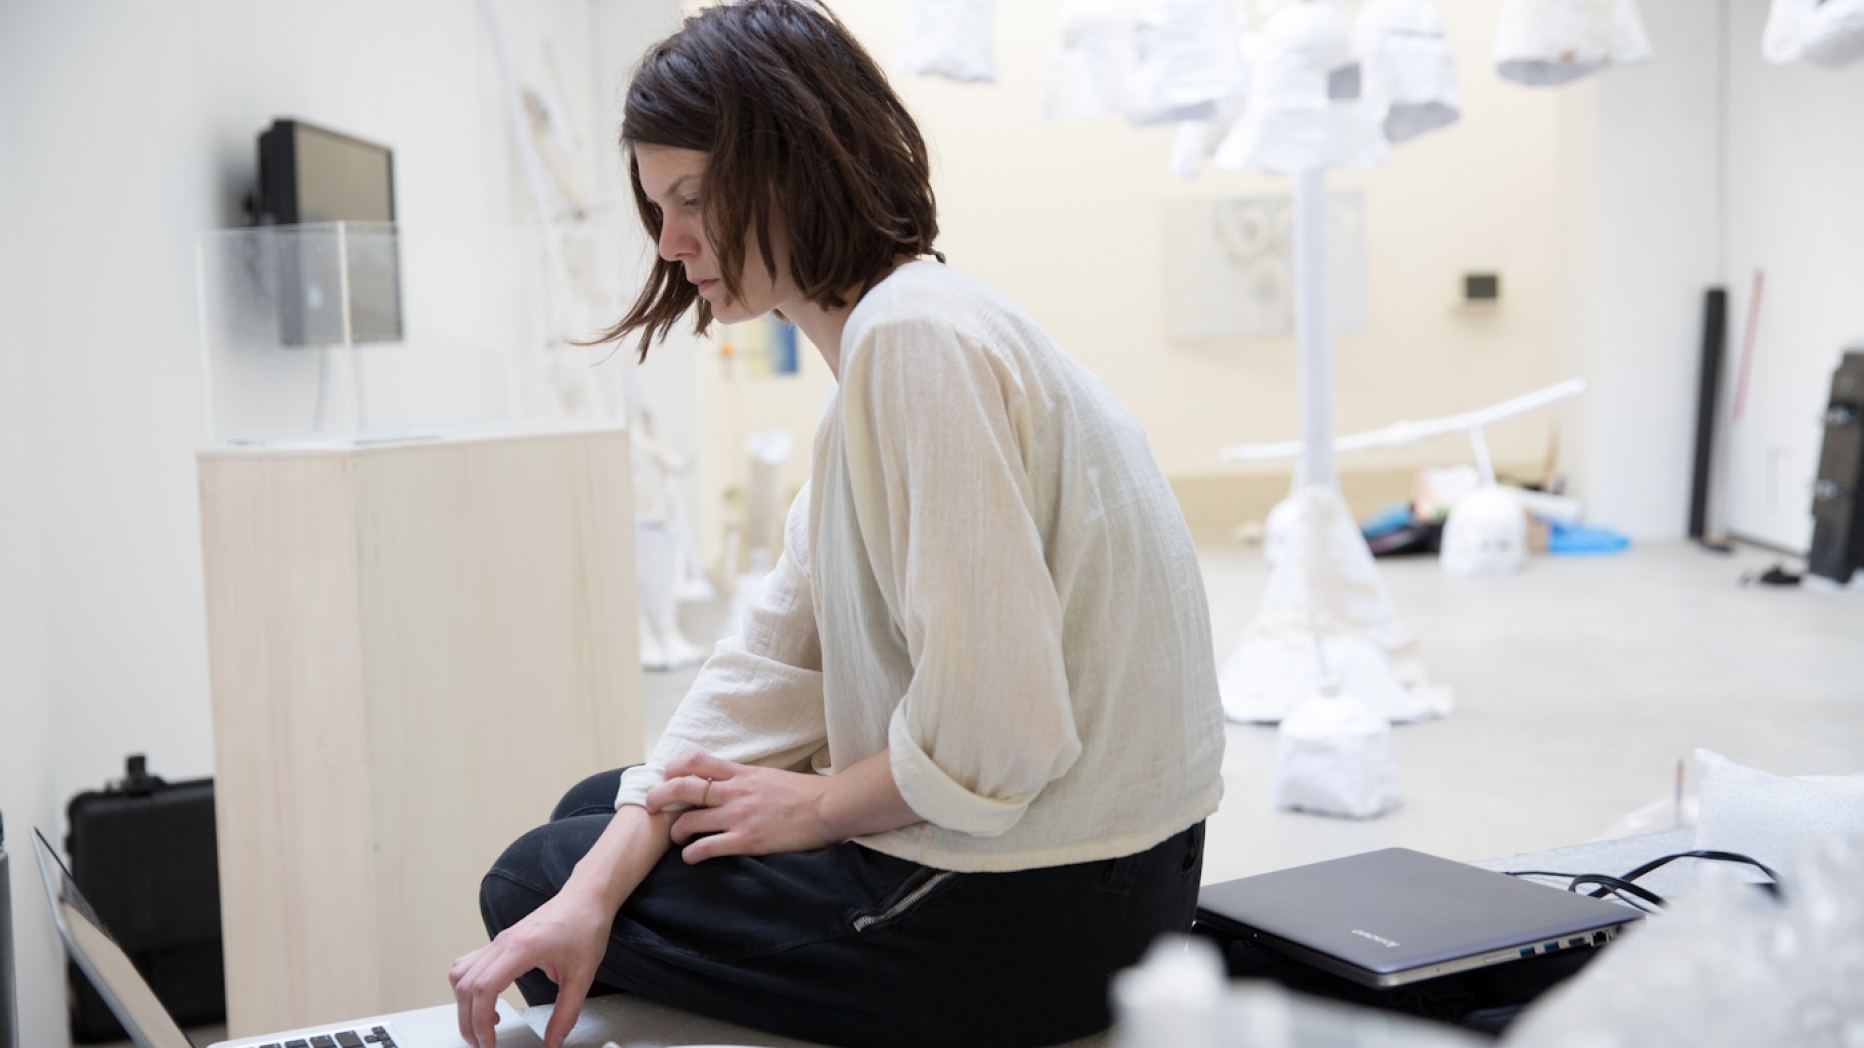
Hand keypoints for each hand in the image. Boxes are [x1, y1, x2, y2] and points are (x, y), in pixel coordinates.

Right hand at [448, 883, 611, 1047]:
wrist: (586, 897)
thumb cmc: (585, 926)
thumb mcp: (582, 976)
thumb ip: (566, 1013)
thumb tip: (553, 1042)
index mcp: (522, 947)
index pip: (485, 989)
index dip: (481, 1021)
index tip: (488, 1043)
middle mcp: (503, 942)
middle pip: (466, 986)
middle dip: (469, 1021)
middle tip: (482, 1043)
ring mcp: (499, 940)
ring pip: (461, 975)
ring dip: (464, 1004)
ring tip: (481, 1026)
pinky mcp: (500, 942)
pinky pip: (468, 964)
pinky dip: (467, 986)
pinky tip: (484, 1000)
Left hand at [645, 753, 840, 862]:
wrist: (829, 807)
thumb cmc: (807, 793)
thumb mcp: (772, 777)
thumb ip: (749, 780)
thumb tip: (735, 783)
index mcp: (743, 773)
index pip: (698, 761)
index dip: (674, 766)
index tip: (666, 775)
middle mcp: (735, 791)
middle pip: (684, 787)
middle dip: (660, 795)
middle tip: (650, 805)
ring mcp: (739, 816)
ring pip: (690, 819)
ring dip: (675, 830)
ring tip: (674, 837)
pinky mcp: (747, 840)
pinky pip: (708, 847)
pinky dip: (692, 853)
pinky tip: (690, 857)